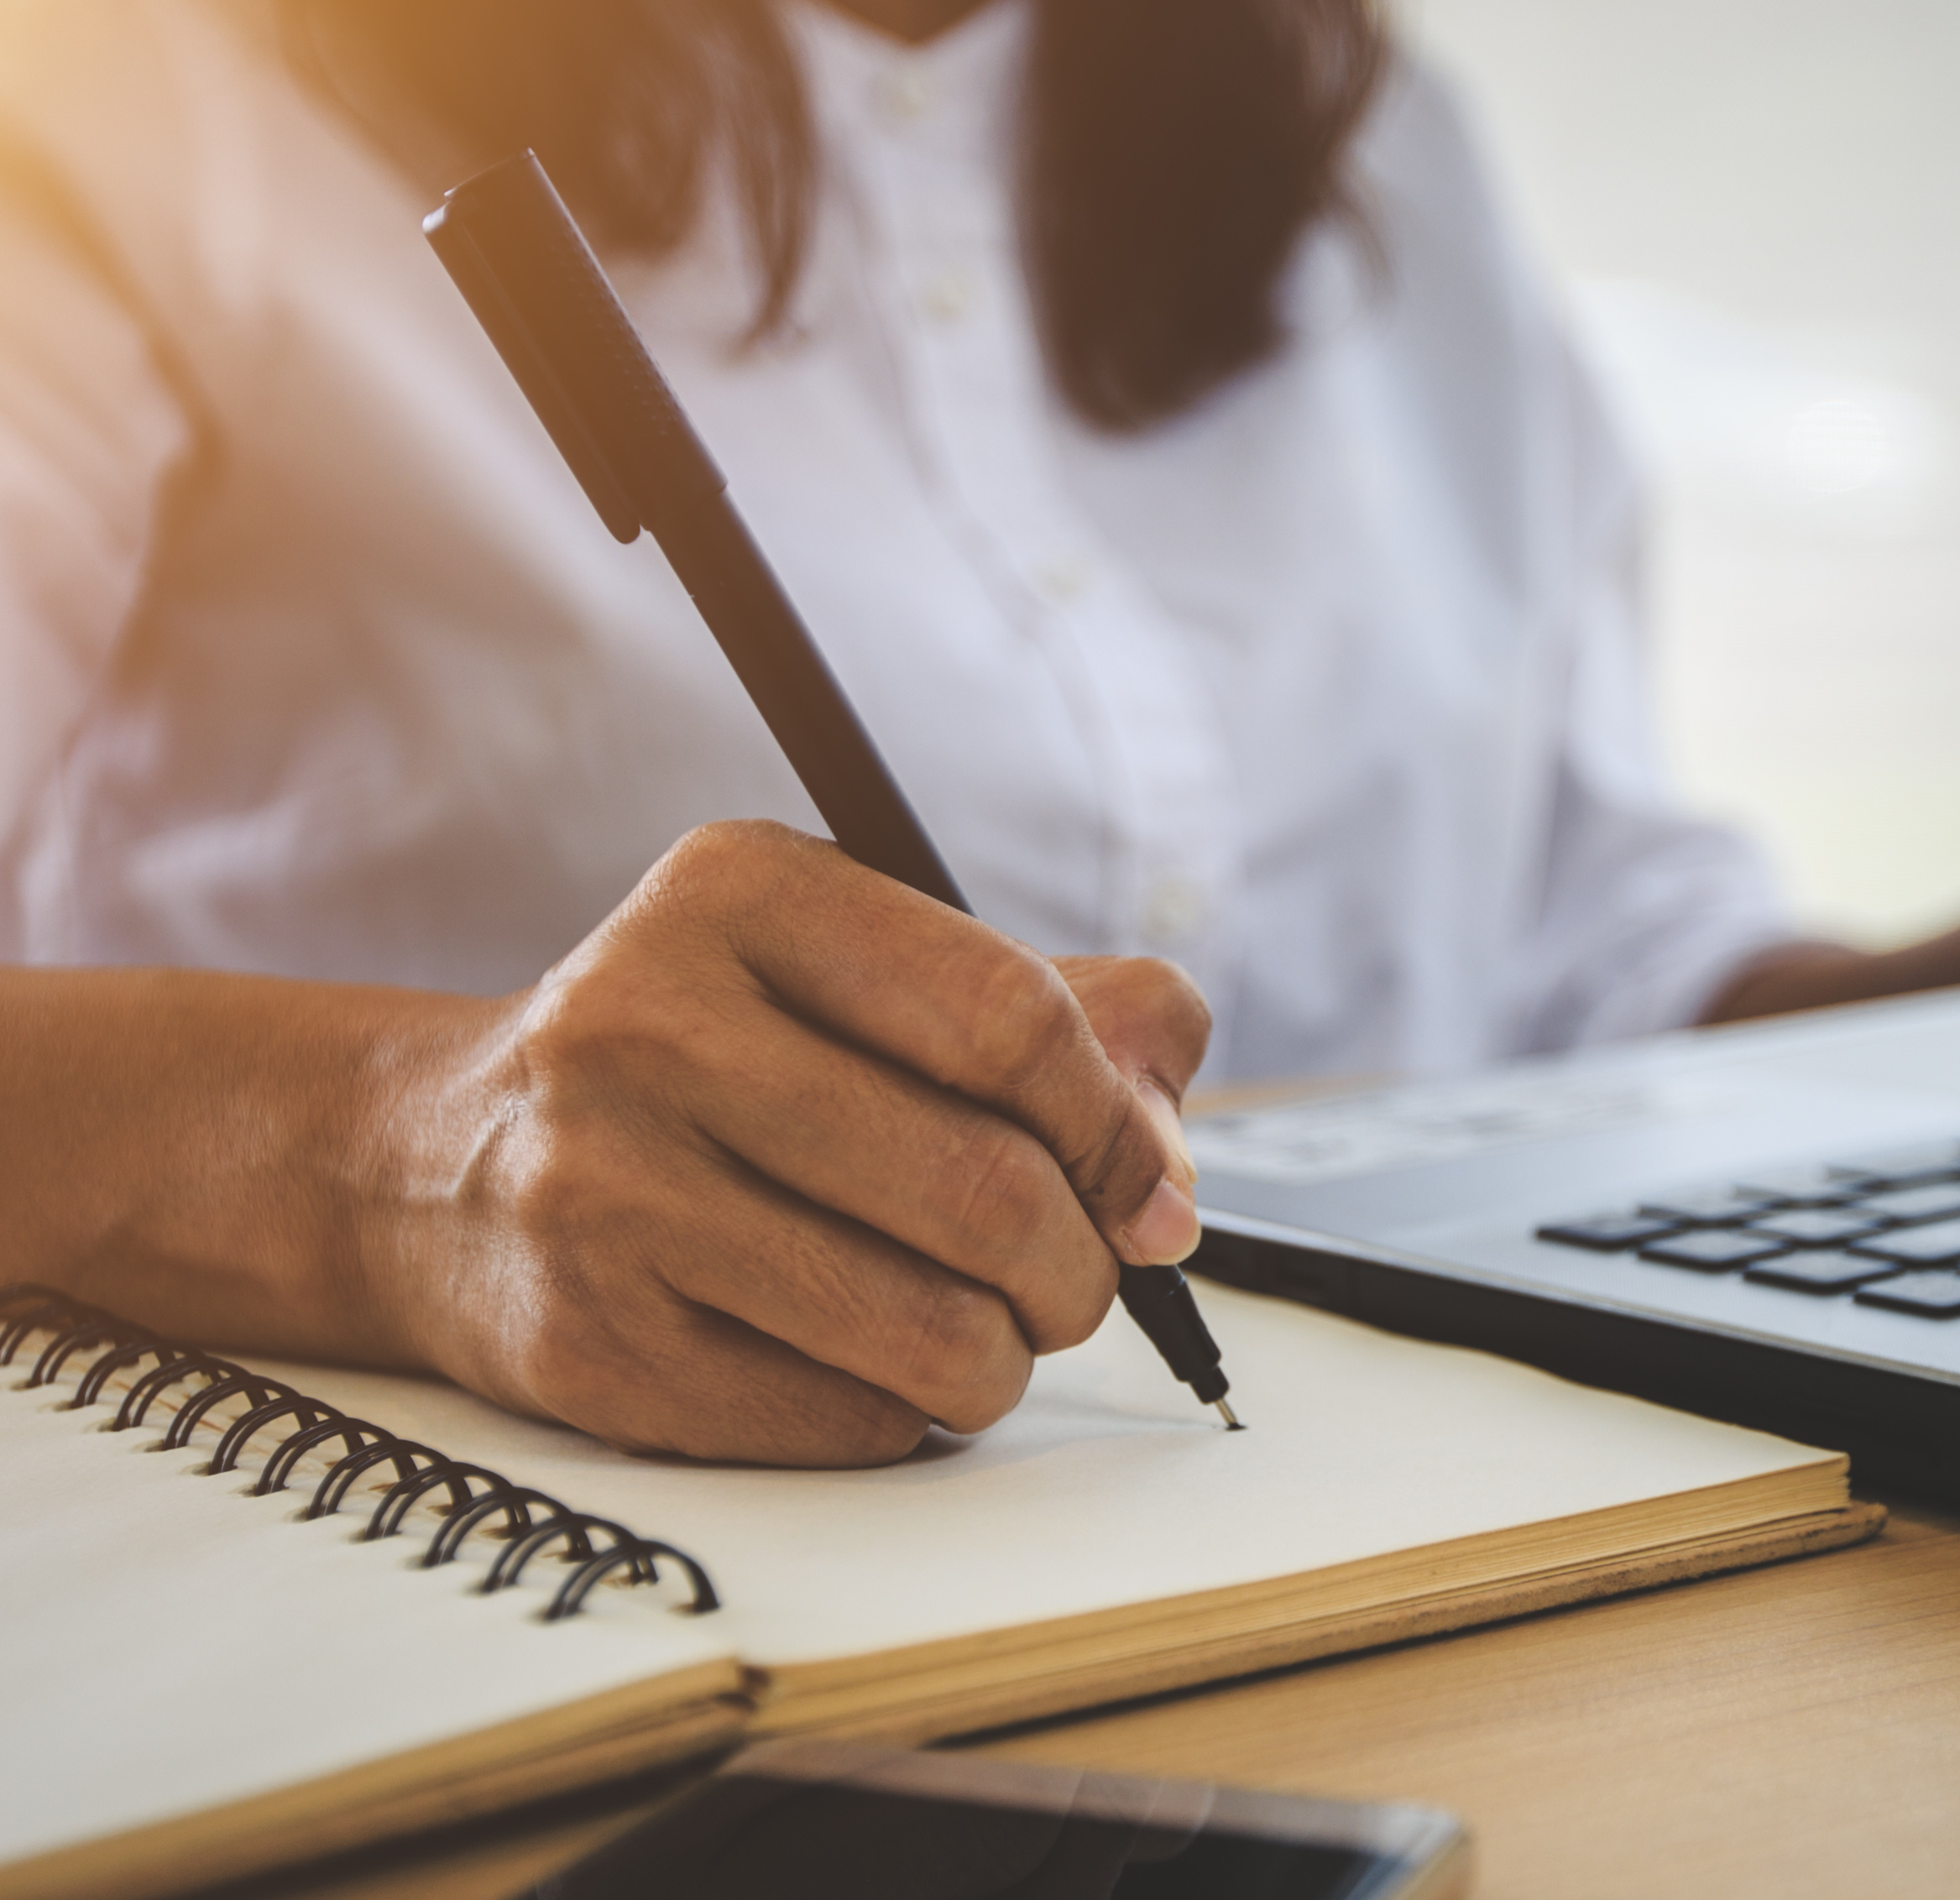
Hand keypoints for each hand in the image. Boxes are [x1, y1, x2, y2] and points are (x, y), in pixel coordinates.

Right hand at [366, 820, 1211, 1465]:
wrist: (438, 1167)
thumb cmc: (714, 1061)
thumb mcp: (864, 972)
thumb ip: (1064, 1020)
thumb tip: (1170, 1174)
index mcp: (740, 892)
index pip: (1009, 1019)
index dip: (1118, 1126)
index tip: (1148, 1188)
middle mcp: (647, 1023)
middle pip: (984, 1187)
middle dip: (1081, 1265)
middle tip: (1077, 1280)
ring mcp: (601, 1190)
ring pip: (929, 1328)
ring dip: (1007, 1354)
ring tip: (990, 1330)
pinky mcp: (588, 1344)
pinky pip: (843, 1419)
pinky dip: (904, 1410)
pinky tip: (870, 1361)